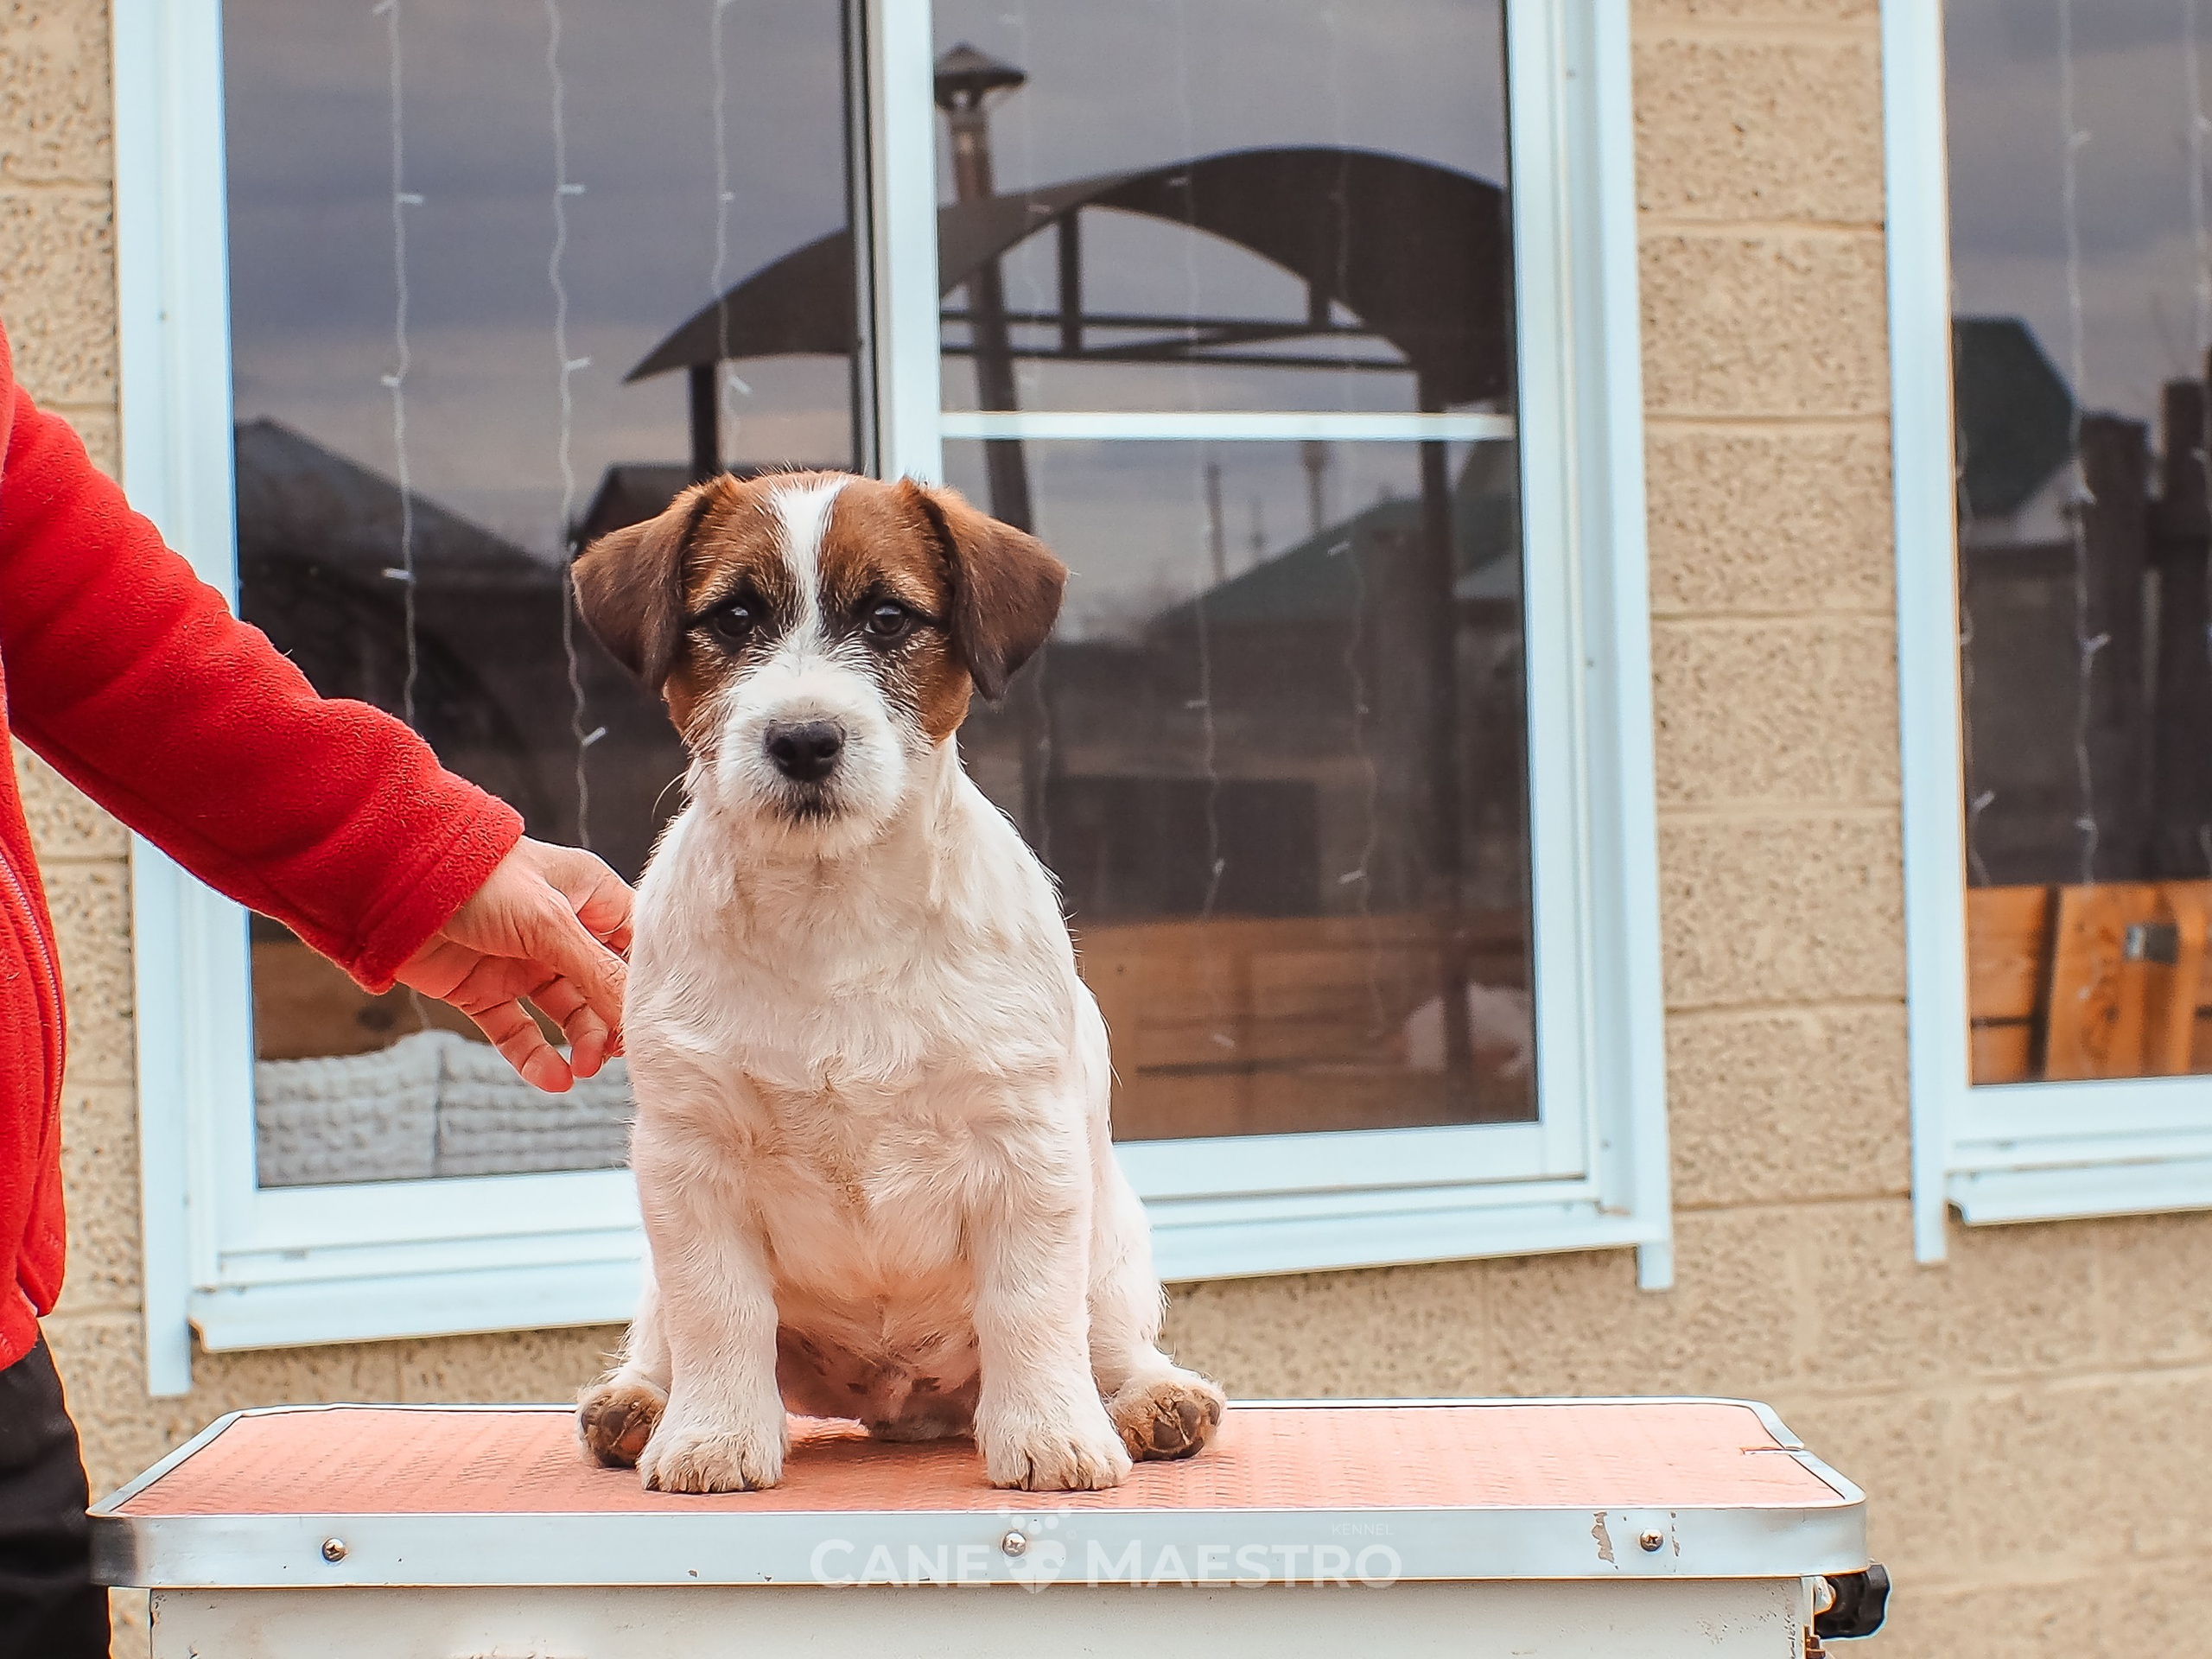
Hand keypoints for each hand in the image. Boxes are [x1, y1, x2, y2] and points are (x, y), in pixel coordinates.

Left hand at [394, 837, 632, 1091]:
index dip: (648, 984)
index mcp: (589, 897)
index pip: (636, 946)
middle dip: (611, 1023)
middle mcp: (561, 931)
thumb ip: (598, 973)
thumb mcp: (550, 924)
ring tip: (582, 1068)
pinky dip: (536, 1058)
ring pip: (566, 1014)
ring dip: (579, 1043)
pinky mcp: (485, 991)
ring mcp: (522, 963)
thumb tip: (640, 1018)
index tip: (657, 1021)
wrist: (390, 884)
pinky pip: (519, 1032)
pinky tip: (553, 1079)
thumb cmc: (481, 880)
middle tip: (610, 1055)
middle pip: (604, 988)